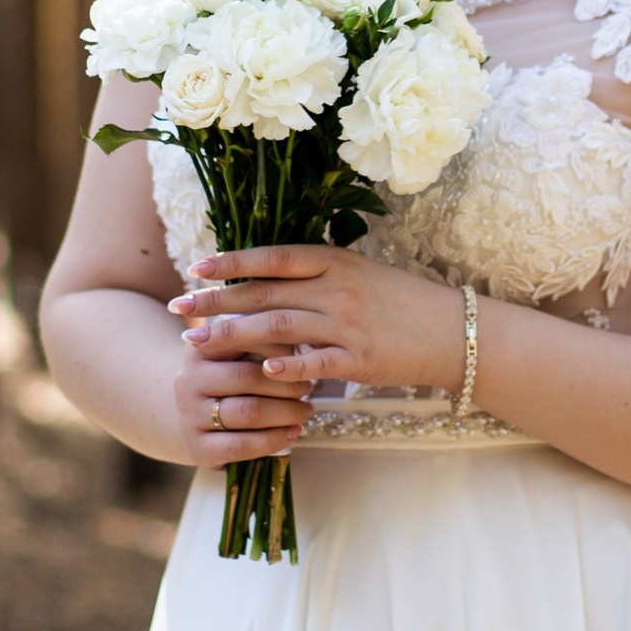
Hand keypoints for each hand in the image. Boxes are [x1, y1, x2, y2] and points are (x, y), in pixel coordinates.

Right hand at [168, 327, 310, 470]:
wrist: (196, 421)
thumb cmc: (229, 382)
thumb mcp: (237, 354)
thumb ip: (263, 341)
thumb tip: (303, 337)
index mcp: (200, 348)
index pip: (243, 339)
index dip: (279, 348)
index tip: (303, 356)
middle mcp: (188, 379)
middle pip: (247, 377)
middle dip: (287, 384)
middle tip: (308, 387)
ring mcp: (190, 416)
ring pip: (248, 412)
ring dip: (286, 412)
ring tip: (305, 411)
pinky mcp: (196, 448)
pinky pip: (242, 445)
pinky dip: (274, 439)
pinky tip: (292, 433)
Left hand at [171, 246, 468, 409]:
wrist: (451, 331)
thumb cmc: (400, 302)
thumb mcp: (359, 274)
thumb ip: (315, 274)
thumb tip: (265, 277)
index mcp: (336, 262)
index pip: (273, 258)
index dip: (232, 262)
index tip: (196, 268)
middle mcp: (338, 288)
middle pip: (265, 294)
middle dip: (217, 301)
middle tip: (179, 308)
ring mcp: (348, 325)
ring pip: (278, 328)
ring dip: (234, 335)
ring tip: (198, 343)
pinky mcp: (360, 359)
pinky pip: (315, 363)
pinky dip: (286, 368)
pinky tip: (260, 373)